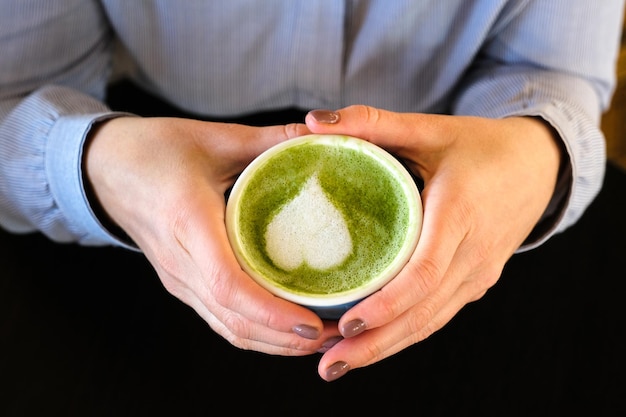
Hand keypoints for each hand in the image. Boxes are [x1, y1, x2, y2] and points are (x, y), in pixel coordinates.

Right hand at [84, 116, 341, 354]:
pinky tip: (281, 332)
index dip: (271, 312)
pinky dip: (252, 333)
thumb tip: (320, 135)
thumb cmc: (155, 150)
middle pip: (232, 318)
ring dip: (271, 342)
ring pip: (225, 327)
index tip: (312, 322)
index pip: (228, 284)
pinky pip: (217, 318)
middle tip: (333, 334)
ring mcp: (176, 278)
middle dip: (284, 338)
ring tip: (316, 339)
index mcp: (189, 221)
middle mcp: (180, 261)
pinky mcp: (179, 282)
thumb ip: (270, 140)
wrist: (105, 167)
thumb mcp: (215, 138)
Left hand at [305, 105, 561, 380]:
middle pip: (423, 312)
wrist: (537, 165)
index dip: (386, 304)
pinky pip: (440, 314)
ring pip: (431, 322)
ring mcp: (479, 274)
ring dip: (387, 347)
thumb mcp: (430, 128)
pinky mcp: (478, 281)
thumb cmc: (480, 146)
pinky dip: (406, 333)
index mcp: (459, 214)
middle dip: (376, 343)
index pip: (423, 274)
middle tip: (328, 364)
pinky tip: (375, 344)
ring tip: (340, 364)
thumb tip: (314, 122)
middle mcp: (473, 254)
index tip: (347, 323)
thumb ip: (374, 123)